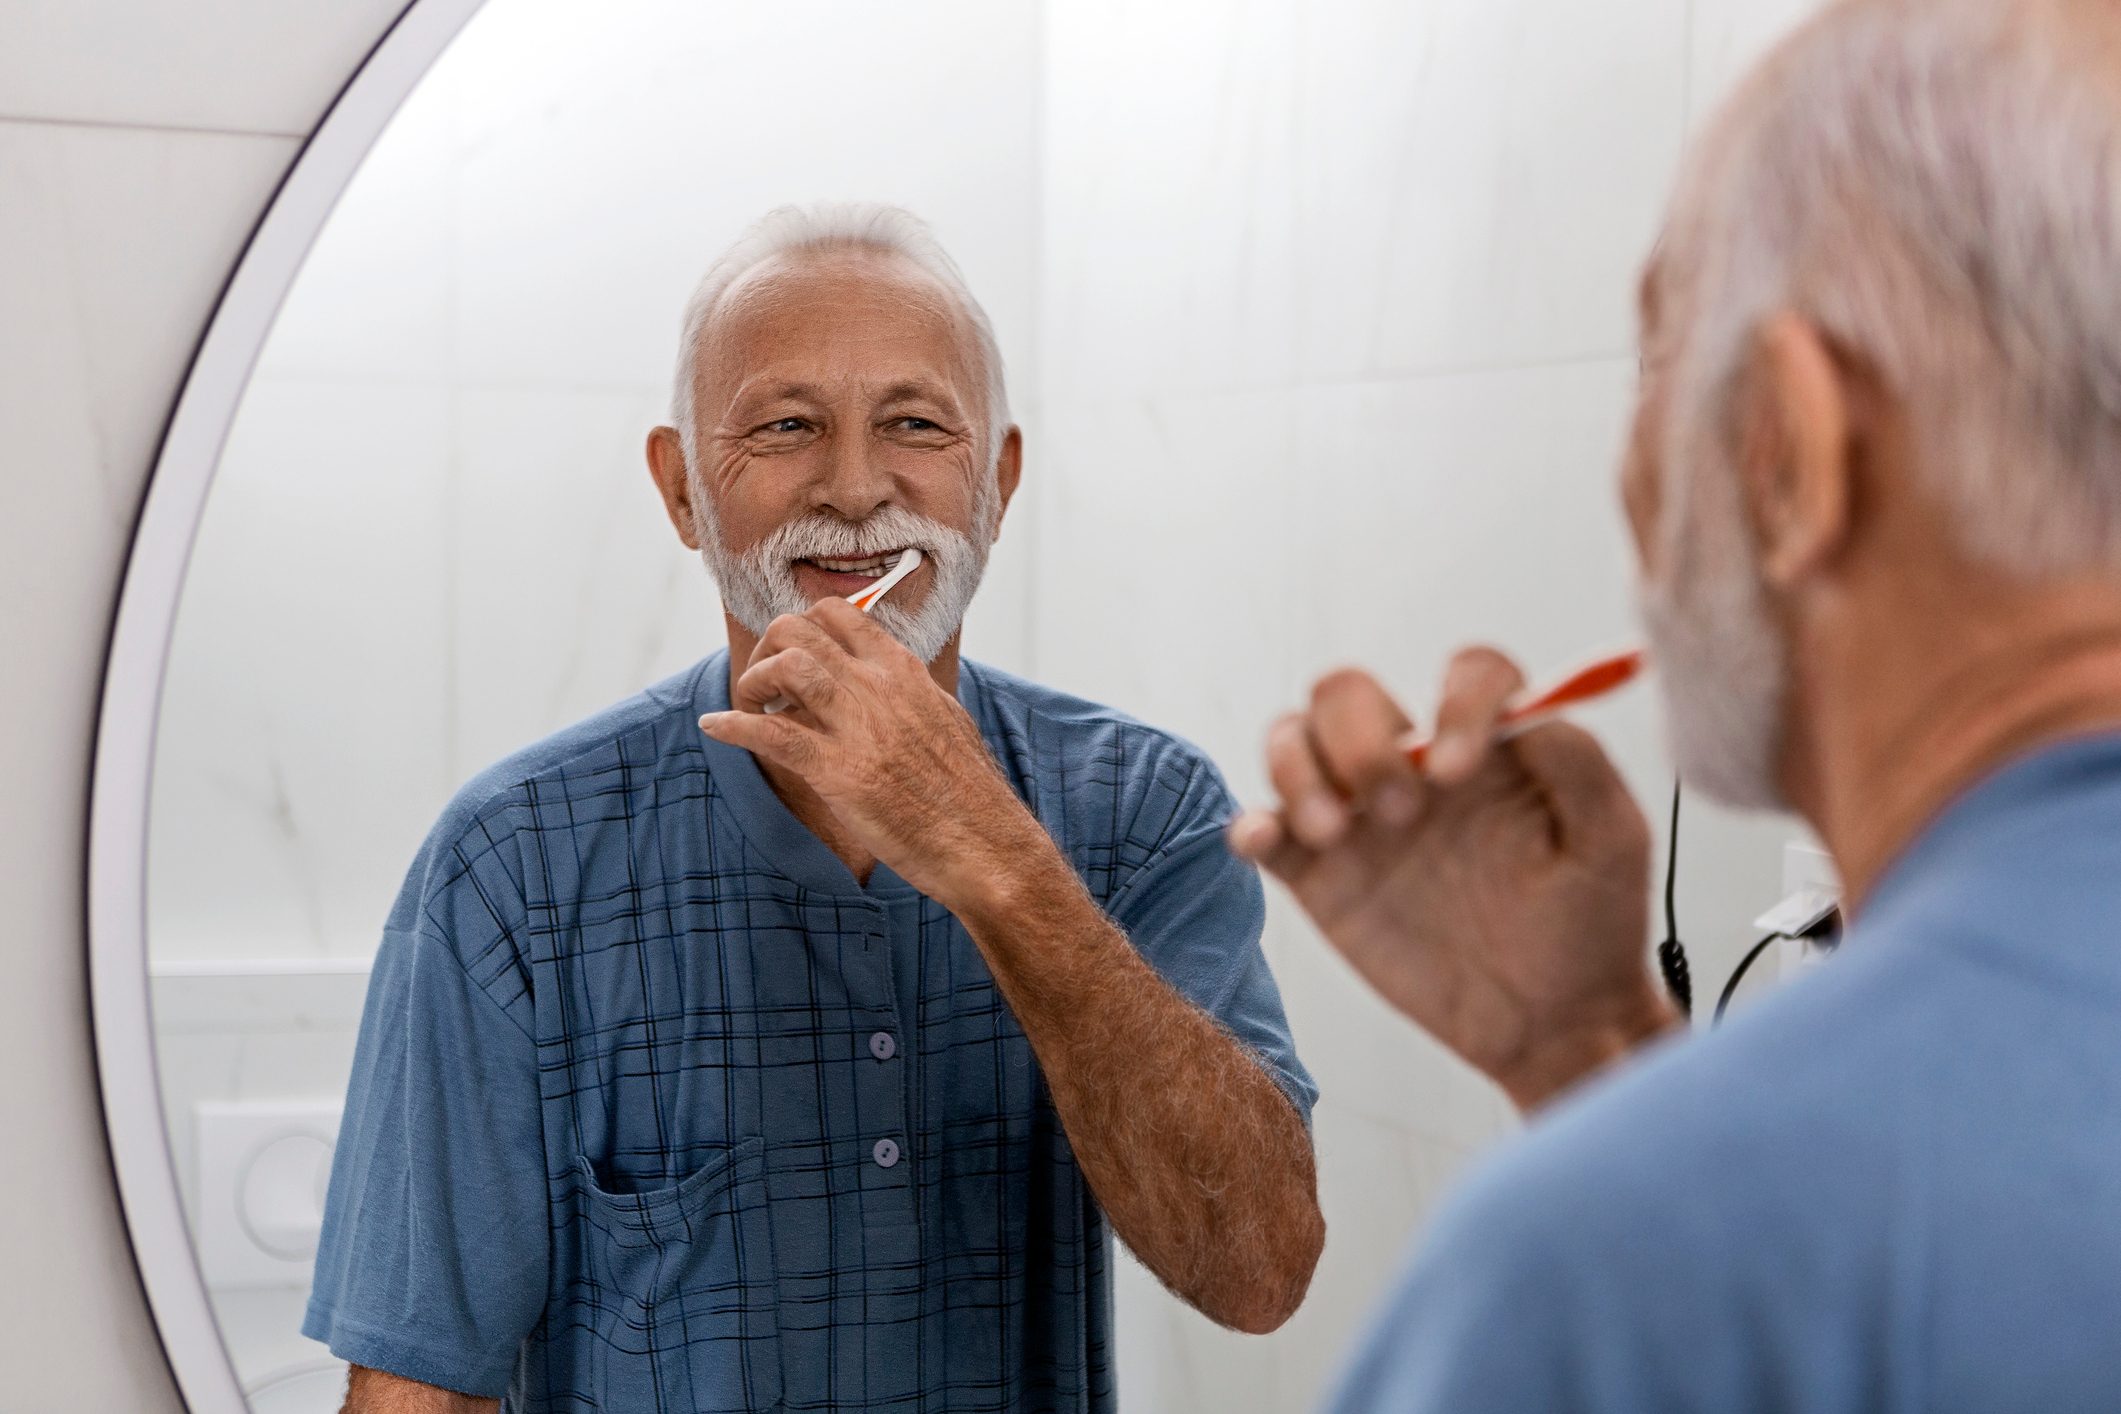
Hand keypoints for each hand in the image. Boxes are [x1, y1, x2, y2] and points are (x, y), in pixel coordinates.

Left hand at [698, 597, 1043, 905]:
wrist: (985, 844)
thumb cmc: (969, 792)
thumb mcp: (946, 721)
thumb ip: (911, 695)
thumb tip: (893, 681)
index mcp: (903, 671)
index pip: (839, 614)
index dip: (802, 627)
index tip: (792, 654)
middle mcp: (878, 687)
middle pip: (800, 630)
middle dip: (767, 648)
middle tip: (764, 682)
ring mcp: (858, 727)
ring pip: (786, 666)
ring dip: (752, 680)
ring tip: (750, 704)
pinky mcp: (839, 772)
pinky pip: (771, 735)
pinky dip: (732, 726)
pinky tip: (715, 727)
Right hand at [1229, 649, 1677, 1109]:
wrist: (1552, 1021)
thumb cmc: (1592, 924)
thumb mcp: (1613, 842)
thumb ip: (1579, 765)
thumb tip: (1525, 715)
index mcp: (1490, 745)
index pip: (1465, 674)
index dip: (1457, 702)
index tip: (1459, 769)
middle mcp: (1416, 764)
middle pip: (1348, 692)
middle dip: (1359, 739)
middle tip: (1400, 813)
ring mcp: (1361, 817)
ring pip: (1292, 739)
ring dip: (1299, 770)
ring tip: (1335, 833)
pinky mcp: (1321, 875)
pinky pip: (1263, 829)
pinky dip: (1250, 824)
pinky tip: (1263, 842)